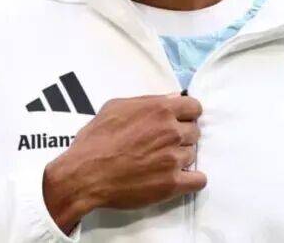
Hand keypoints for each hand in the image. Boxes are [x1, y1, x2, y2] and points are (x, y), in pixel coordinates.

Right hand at [42, 93, 205, 232]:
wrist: (85, 174)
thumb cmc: (95, 139)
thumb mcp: (115, 107)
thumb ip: (146, 101)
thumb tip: (171, 98)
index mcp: (160, 110)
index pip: (194, 107)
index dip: (187, 115)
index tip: (178, 122)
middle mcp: (172, 132)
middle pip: (194, 132)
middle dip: (182, 137)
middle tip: (163, 145)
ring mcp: (174, 158)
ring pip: (193, 155)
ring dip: (181, 158)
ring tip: (160, 163)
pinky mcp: (173, 184)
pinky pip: (199, 180)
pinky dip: (191, 180)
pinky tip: (178, 179)